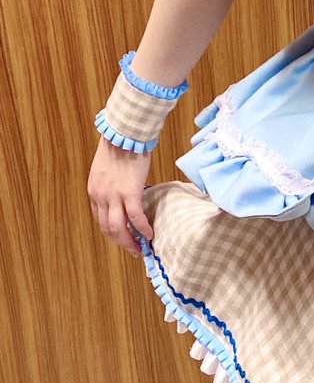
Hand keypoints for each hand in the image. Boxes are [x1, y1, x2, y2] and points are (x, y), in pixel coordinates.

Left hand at [87, 138, 154, 257]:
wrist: (124, 133)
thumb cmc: (119, 145)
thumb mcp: (107, 168)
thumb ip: (111, 183)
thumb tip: (123, 190)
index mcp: (94, 191)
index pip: (100, 219)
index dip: (111, 231)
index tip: (122, 236)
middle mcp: (101, 197)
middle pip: (108, 228)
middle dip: (120, 242)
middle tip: (132, 249)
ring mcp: (114, 196)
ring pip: (119, 229)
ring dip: (129, 242)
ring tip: (140, 248)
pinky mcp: (131, 192)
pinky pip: (136, 218)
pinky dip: (143, 229)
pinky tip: (150, 234)